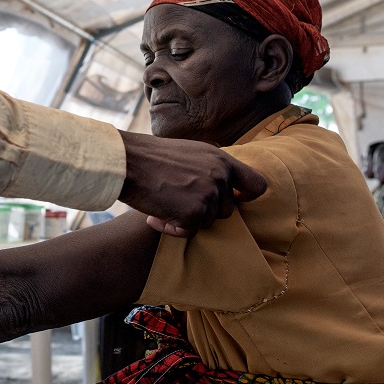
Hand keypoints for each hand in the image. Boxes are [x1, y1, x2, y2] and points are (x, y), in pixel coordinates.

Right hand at [118, 131, 267, 237]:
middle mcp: (220, 177)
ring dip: (186, 219)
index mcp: (222, 160)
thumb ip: (210, 168)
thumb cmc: (150, 156)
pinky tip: (154, 216)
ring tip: (163, 204)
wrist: (127, 161)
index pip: (257, 184)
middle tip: (178, 201)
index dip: (247, 196)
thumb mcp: (190, 152)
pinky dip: (171, 229)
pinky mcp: (193, 213)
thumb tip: (223, 187)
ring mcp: (209, 195)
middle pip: (226, 210)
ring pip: (207, 222)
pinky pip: (188, 232)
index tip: (237, 200)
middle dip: (204, 211)